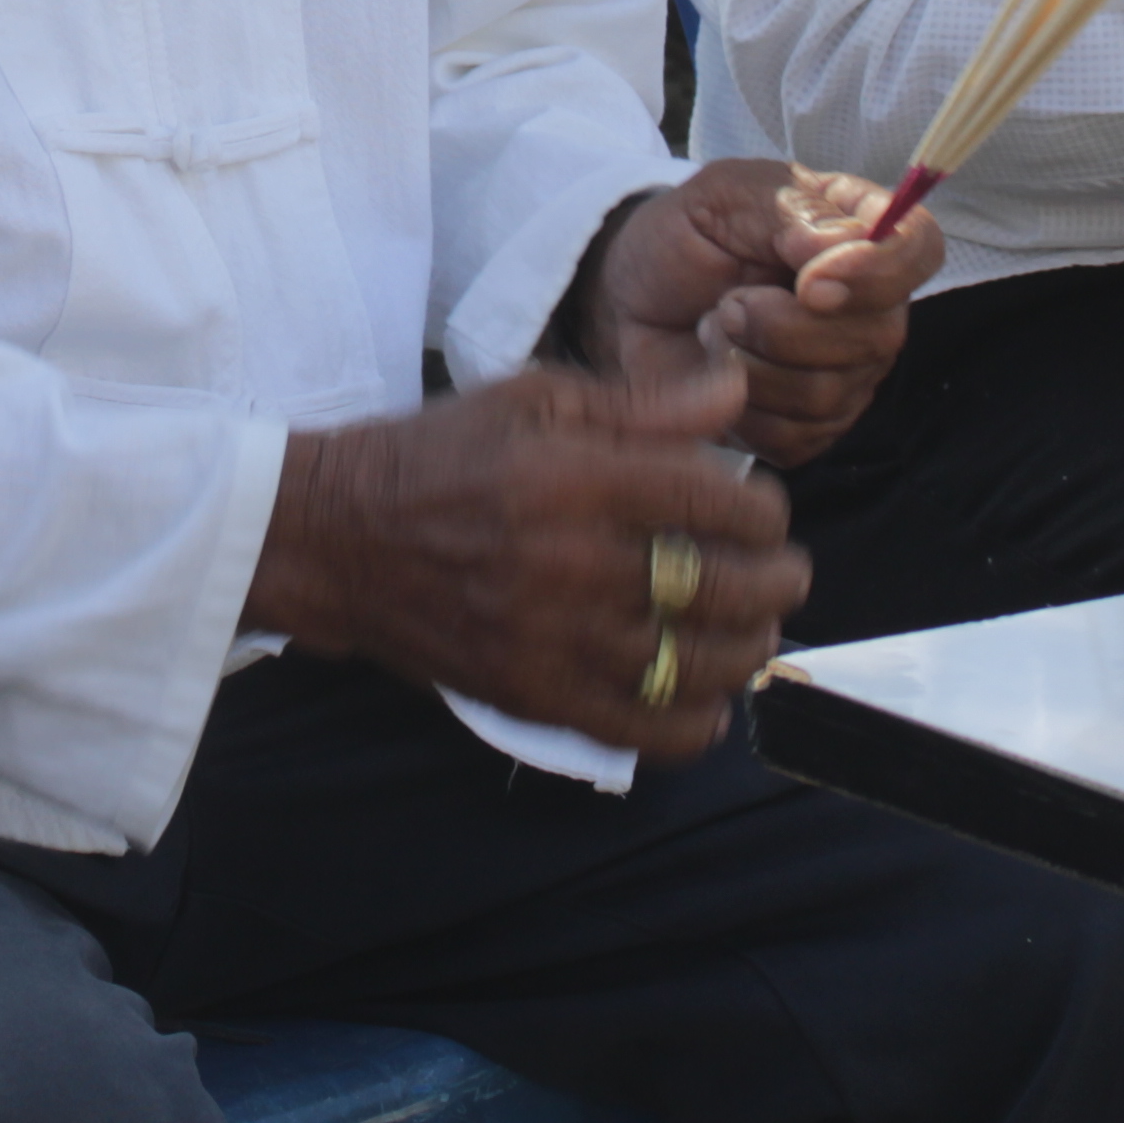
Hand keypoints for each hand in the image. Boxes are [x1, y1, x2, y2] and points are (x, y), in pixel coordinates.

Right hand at [249, 363, 803, 753]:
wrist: (338, 538)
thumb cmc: (441, 454)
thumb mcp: (535, 401)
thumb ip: (643, 403)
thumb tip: (736, 390)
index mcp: (573, 476)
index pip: (714, 501)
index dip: (762, 508)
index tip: (762, 507)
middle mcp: (570, 562)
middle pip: (720, 588)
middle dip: (777, 579)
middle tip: (785, 571)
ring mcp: (552, 639)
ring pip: (695, 665)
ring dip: (747, 649)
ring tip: (753, 628)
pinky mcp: (533, 696)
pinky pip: (643, 732)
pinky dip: (694, 724)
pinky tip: (705, 699)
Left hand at [551, 160, 939, 463]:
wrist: (631, 298)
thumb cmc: (684, 236)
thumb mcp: (724, 195)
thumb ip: (789, 210)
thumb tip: (837, 249)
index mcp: (860, 230)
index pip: (918, 247)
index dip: (877, 271)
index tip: (808, 281)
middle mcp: (871, 305)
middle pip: (877, 334)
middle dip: (784, 326)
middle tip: (726, 303)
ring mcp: (848, 372)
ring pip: (830, 392)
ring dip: (752, 364)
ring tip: (715, 330)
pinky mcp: (812, 427)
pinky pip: (795, 438)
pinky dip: (741, 411)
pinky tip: (716, 377)